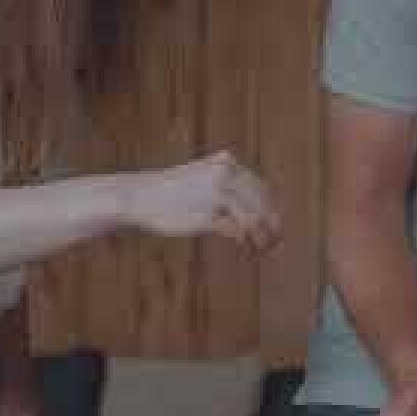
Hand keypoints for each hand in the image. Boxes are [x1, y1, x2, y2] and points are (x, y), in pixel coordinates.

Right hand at [125, 151, 282, 253]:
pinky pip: (238, 232)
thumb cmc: (170, 190)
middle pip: (263, 204)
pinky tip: (245, 252)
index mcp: (226, 163)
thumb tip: (249, 195)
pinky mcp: (208, 215)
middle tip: (276, 245)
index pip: (262, 189)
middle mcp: (225, 175)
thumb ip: (224, 179)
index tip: (276, 227)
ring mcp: (217, 194)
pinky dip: (246, 244)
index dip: (273, 210)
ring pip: (254, 220)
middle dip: (273, 227)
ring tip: (260, 252)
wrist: (140, 196)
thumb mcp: (201, 176)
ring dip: (262, 240)